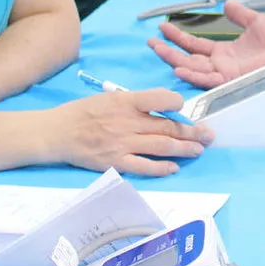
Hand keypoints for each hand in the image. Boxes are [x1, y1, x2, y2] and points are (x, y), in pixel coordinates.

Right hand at [48, 88, 213, 177]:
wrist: (56, 133)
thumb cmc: (82, 112)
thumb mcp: (109, 97)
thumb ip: (135, 102)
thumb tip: (163, 106)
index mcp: (125, 101)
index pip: (161, 98)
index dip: (178, 103)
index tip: (186, 109)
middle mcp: (127, 122)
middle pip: (167, 126)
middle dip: (191, 131)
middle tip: (208, 134)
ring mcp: (122, 143)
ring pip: (161, 146)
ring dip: (184, 148)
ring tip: (199, 150)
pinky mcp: (115, 162)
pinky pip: (143, 166)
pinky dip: (161, 168)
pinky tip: (174, 168)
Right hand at [149, 0, 264, 88]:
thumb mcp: (256, 22)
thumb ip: (240, 14)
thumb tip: (227, 4)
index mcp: (223, 52)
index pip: (194, 44)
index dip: (178, 36)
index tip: (162, 27)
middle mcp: (220, 64)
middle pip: (187, 58)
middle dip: (168, 51)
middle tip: (150, 42)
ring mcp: (225, 73)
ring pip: (193, 69)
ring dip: (175, 61)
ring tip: (159, 51)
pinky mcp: (233, 80)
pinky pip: (209, 79)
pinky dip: (194, 75)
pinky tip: (180, 68)